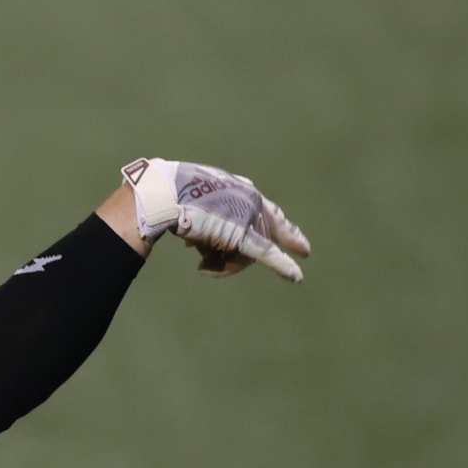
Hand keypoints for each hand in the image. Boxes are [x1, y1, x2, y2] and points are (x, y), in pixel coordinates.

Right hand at [121, 157, 310, 281]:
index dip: (285, 231)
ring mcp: (248, 216)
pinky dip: (283, 266)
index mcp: (243, 190)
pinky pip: (265, 254)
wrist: (167, 195)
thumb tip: (204, 239)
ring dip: (223, 266)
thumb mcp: (197, 204)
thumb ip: (211, 216)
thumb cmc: (174, 199)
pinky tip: (296, 277)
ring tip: (201, 266)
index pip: (269, 214)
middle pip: (255, 240)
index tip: (301, 246)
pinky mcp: (242, 233)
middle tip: (206, 267)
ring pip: (246, 254)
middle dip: (231, 259)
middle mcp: (251, 200)